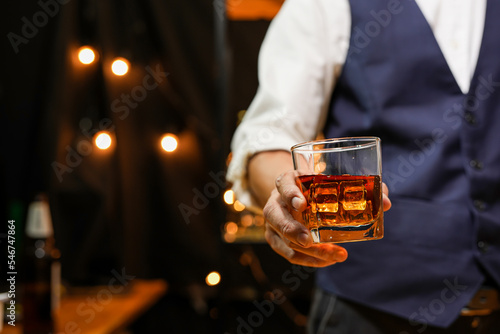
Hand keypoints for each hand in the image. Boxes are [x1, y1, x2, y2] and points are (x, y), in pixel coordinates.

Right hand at [263, 170, 391, 266]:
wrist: (293, 194)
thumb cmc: (315, 186)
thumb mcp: (330, 180)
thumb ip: (359, 187)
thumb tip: (385, 202)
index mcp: (287, 181)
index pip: (284, 184)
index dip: (290, 194)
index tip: (302, 204)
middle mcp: (276, 201)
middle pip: (275, 216)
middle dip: (292, 230)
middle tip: (310, 241)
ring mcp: (273, 221)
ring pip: (282, 239)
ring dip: (308, 251)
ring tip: (335, 255)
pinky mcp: (276, 238)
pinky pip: (288, 253)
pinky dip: (308, 260)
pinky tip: (327, 261)